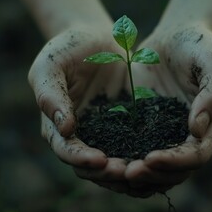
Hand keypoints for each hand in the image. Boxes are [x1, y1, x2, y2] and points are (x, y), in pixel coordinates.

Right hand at [28, 24, 128, 185]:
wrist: (96, 38)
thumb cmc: (68, 48)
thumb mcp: (52, 66)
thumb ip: (51, 95)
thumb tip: (65, 129)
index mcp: (58, 126)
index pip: (66, 150)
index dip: (80, 159)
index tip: (99, 160)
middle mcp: (81, 136)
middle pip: (91, 167)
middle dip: (107, 173)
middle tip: (127, 170)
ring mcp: (105, 134)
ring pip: (114, 165)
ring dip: (128, 172)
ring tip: (144, 169)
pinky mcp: (127, 127)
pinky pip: (135, 149)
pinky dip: (144, 159)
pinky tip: (159, 158)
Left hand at [125, 23, 211, 195]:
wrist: (176, 37)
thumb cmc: (200, 47)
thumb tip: (196, 130)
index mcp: (210, 128)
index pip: (196, 156)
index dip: (175, 162)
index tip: (151, 159)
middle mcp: (188, 139)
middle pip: (174, 172)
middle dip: (151, 175)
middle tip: (127, 173)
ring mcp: (166, 135)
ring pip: (154, 169)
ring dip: (135, 176)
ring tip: (112, 171)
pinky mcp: (145, 128)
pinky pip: (134, 151)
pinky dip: (123, 160)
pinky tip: (104, 160)